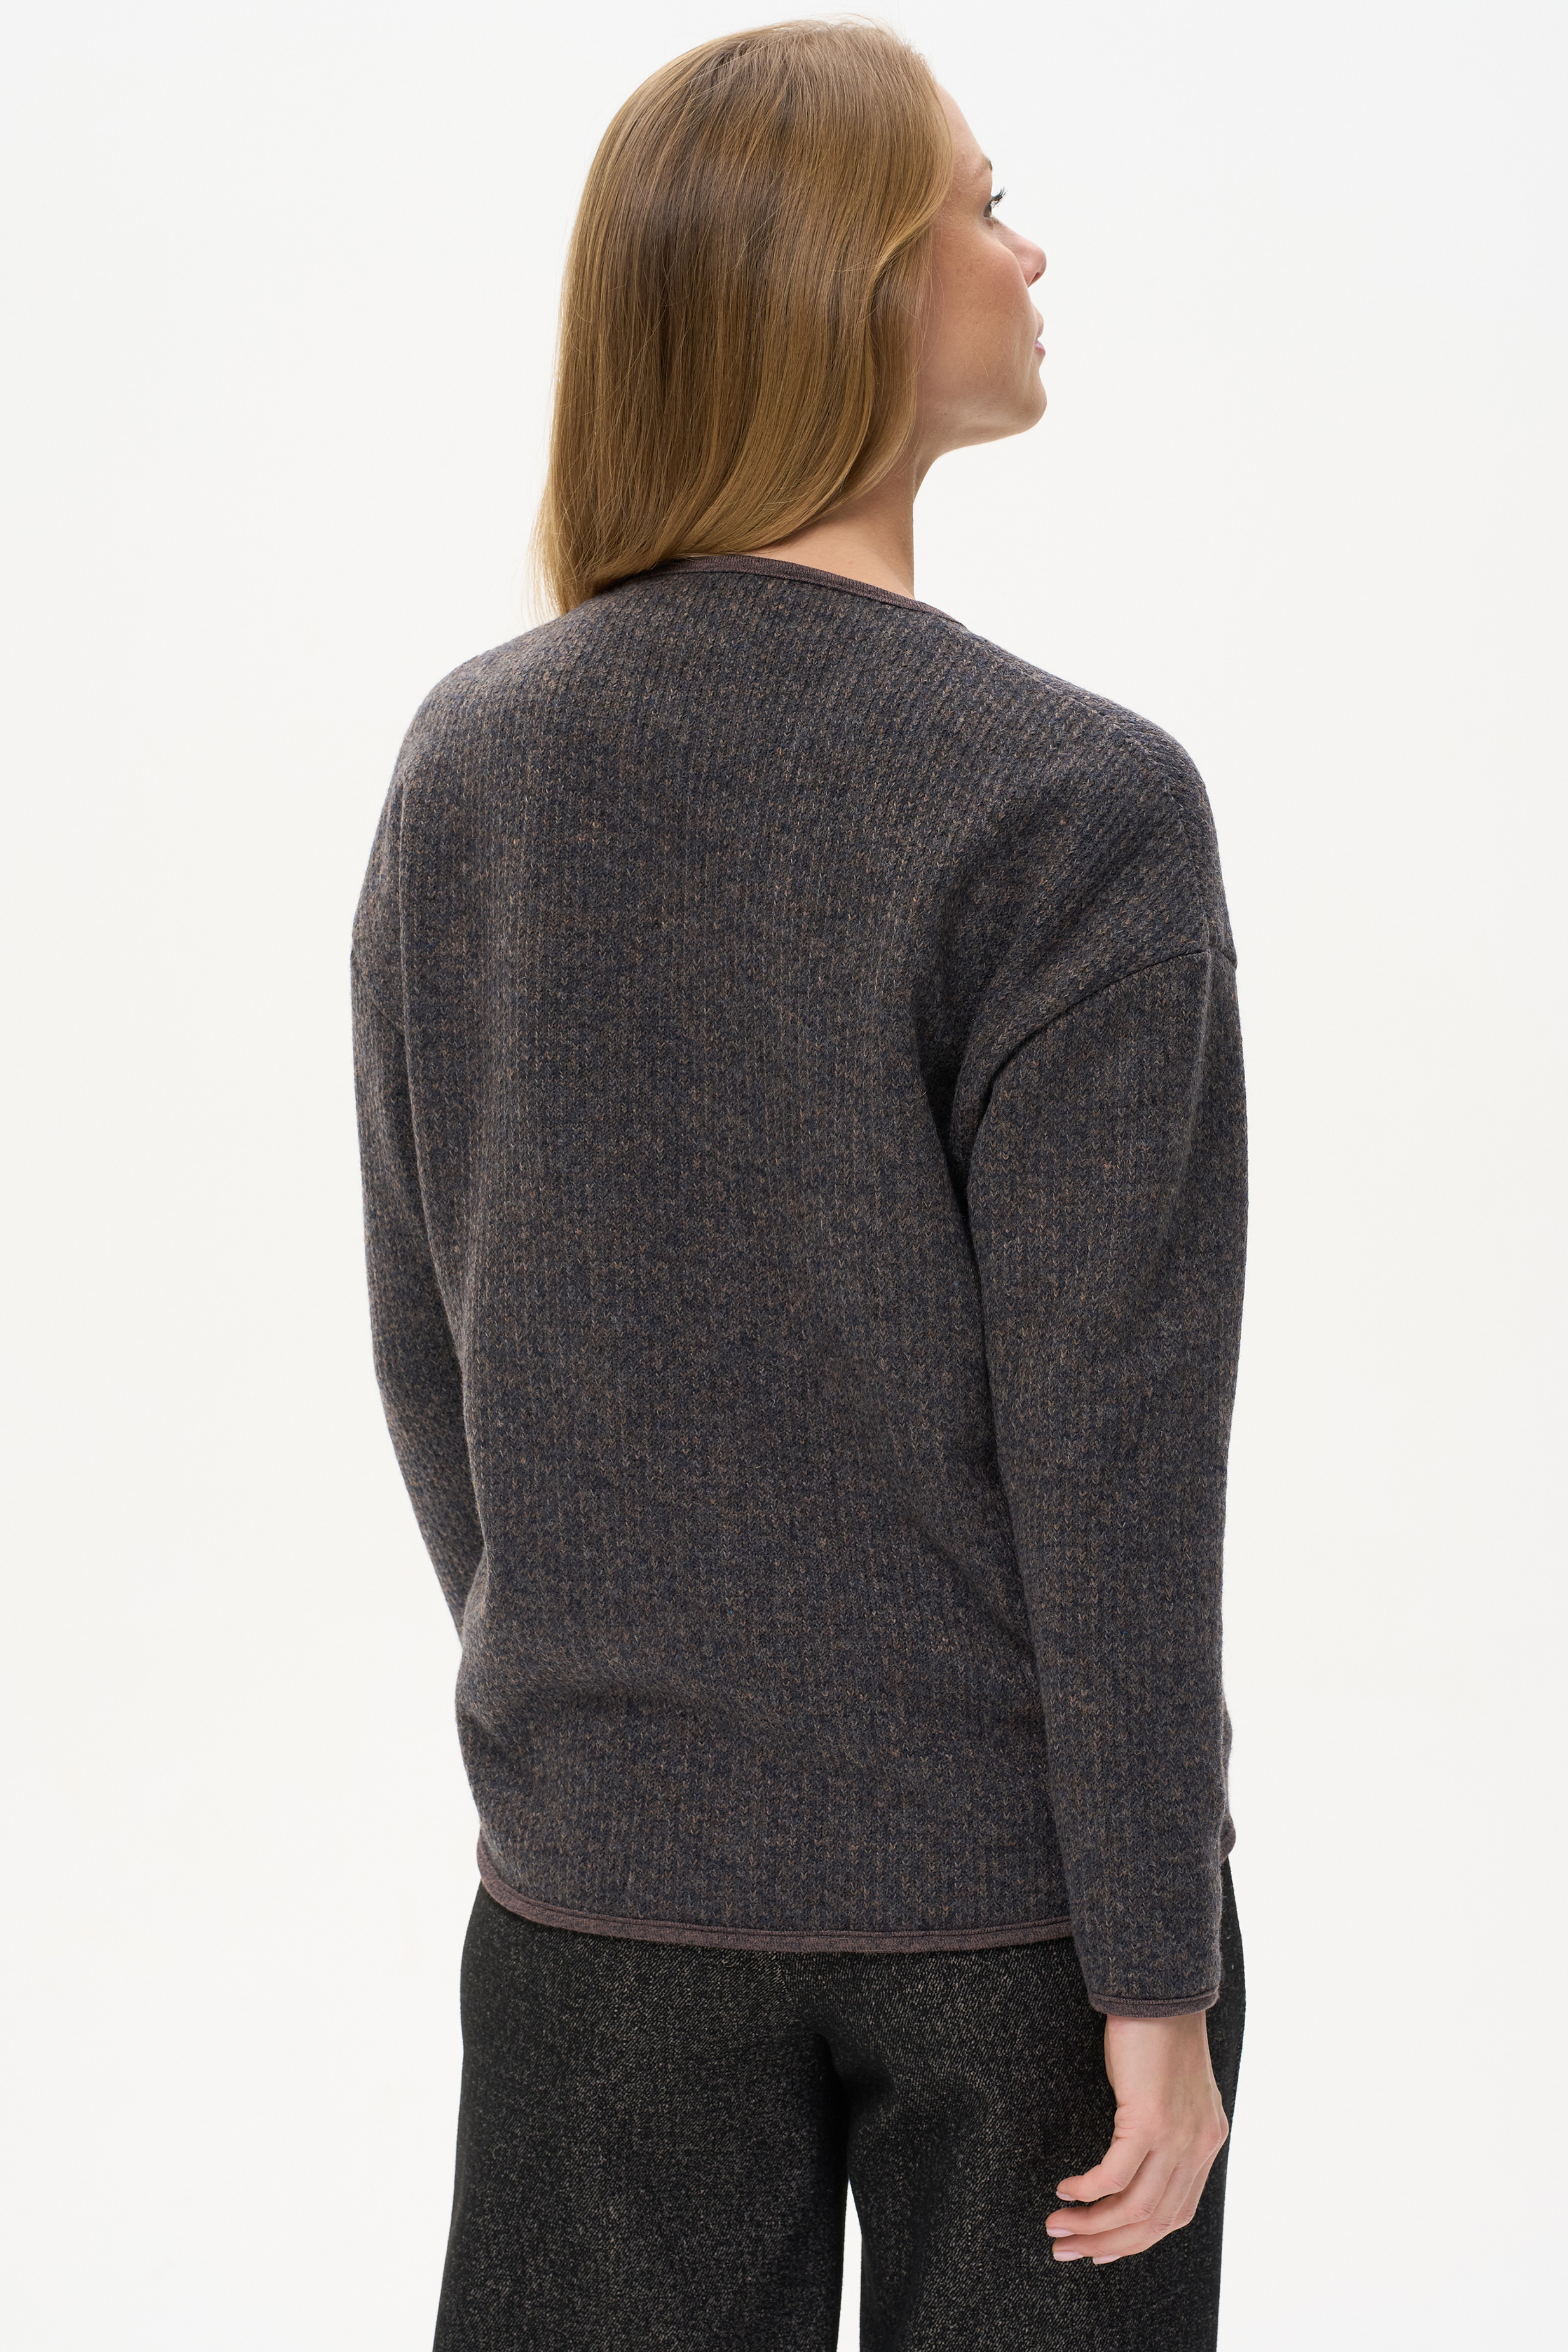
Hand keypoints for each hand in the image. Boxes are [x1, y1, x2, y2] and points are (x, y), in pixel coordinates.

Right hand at [1045, 2011, 1229, 2263]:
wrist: (1162, 1990)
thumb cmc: (1158, 2031)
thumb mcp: (1173, 2089)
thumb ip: (1166, 2126)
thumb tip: (1136, 2156)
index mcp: (1206, 2142)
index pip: (1176, 2214)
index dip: (1137, 2240)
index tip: (1101, 2251)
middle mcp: (1198, 2147)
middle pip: (1155, 2223)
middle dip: (1107, 2244)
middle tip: (1066, 2251)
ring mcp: (1178, 2137)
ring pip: (1135, 2209)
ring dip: (1092, 2225)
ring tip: (1057, 2228)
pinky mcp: (1151, 2120)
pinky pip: (1116, 2175)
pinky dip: (1089, 2190)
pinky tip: (1066, 2189)